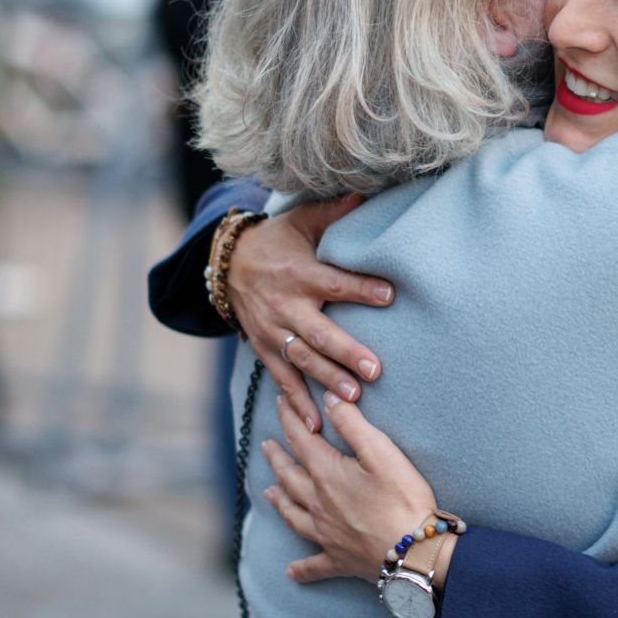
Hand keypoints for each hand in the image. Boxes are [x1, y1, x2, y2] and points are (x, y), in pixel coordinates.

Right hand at [229, 196, 395, 433]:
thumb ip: (335, 211)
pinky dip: (295, 403)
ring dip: (327, 380)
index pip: (334, 282)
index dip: (361, 288)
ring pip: (302, 359)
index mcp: (300, 273)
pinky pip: (281, 378)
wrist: (227, 262)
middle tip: (375, 370)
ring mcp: (272, 330)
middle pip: (318, 332)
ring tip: (353, 398)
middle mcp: (285, 305)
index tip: (390, 295)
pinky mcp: (263, 348)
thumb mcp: (302, 220)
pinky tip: (314, 425)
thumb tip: (368, 191)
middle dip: (346, 351)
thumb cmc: (279, 241)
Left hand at [260, 392, 440, 585]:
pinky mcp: (339, 559)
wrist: (412, 551)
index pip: (302, 440)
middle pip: (289, 476)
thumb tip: (328, 400)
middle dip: (277, 458)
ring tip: (269, 493)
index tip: (281, 402)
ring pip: (292, 514)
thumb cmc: (402, 499)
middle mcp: (318, 504)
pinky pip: (313, 565)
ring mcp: (325, 534)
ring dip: (279, 501)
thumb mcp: (381, 452)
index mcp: (327, 474)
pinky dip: (300, 569)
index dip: (290, 419)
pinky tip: (290, 572)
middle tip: (266, 446)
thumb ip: (352, 424)